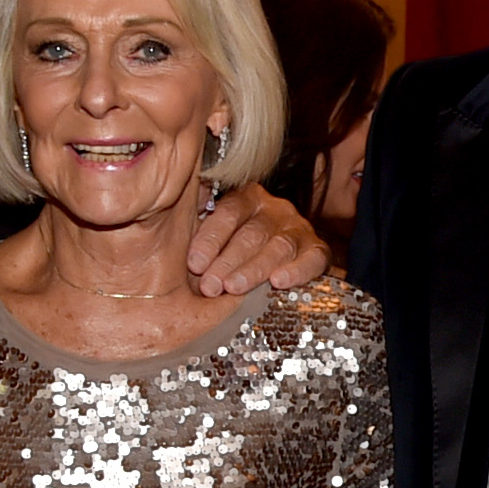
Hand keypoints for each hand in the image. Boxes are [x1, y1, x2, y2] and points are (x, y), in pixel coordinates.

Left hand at [185, 180, 331, 295]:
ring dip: (254, 269)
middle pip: (252, 232)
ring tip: (234, 288)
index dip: (210, 239)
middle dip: (228, 261)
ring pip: (278, 246)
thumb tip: (171, 207)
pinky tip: (279, 281)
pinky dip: (297, 270)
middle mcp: (274, 209)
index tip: (194, 264)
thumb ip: (196, 221)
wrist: (280, 269)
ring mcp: (298, 229)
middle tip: (210, 285)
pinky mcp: (317, 251)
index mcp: (246, 198)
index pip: (228, 213)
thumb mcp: (210, 234)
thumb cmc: (231, 253)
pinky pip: (312, 258)